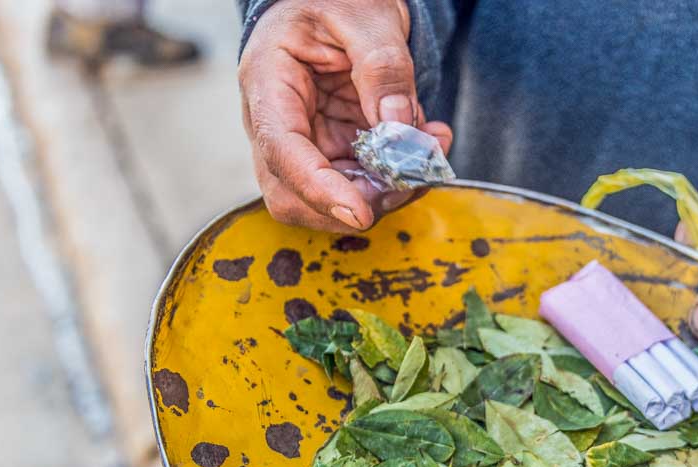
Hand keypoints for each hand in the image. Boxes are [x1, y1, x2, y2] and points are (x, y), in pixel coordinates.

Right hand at [238, 0, 452, 230]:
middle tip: (412, 177)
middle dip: (357, 200)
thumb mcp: (366, 17)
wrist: (336, 0)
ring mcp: (304, 143)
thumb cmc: (337, 0)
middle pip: (295, 193)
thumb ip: (384, 68)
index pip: (281, 150)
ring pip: (331, 199)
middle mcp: (276, 123)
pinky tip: (426, 144)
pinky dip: (397, 178)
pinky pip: (360, 184)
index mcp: (268, 82)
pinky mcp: (332, 151)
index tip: (360, 214)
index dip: (318, 189)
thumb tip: (399, 126)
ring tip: (430, 148)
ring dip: (386, 192)